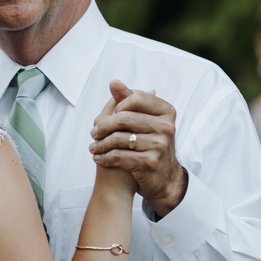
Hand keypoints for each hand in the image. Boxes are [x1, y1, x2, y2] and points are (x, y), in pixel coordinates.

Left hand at [89, 80, 186, 216]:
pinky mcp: (150, 162)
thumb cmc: (150, 143)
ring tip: (93, 147)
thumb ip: (129, 100)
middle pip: (124, 118)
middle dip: (103, 127)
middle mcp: (166, 127)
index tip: (109, 115)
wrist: (164, 177)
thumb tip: (114, 83)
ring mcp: (160, 145)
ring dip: (100, 144)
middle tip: (94, 134)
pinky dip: (104, 158)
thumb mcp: (145, 119)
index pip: (136, 98)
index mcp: (166, 111)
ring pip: (118, 139)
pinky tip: (98, 158)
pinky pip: (118, 156)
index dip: (118, 106)